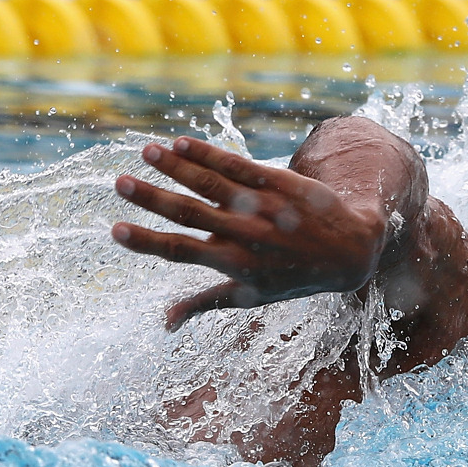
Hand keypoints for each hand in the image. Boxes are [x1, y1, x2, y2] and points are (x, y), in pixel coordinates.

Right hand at [112, 136, 388, 330]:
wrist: (352, 249)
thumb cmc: (296, 275)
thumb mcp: (254, 295)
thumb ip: (206, 303)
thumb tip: (165, 323)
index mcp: (235, 264)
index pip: (182, 252)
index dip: (148, 242)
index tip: (115, 230)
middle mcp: (247, 234)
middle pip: (190, 213)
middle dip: (153, 197)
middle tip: (119, 182)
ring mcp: (263, 206)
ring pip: (212, 183)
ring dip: (176, 166)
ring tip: (147, 152)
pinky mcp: (280, 182)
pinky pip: (238, 164)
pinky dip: (209, 153)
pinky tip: (183, 143)